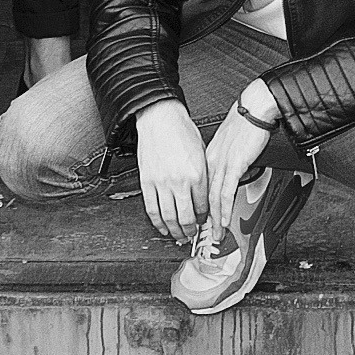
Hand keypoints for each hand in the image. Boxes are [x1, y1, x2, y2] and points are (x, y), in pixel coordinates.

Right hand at [134, 101, 208, 247]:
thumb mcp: (202, 153)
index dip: (204, 218)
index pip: (203, 207)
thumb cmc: (181, 131)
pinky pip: (152, 209)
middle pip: (186, 218)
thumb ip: (205, 177)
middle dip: (191, 230)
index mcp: (197, 174)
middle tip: (192, 235)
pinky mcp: (147, 182)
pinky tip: (162, 227)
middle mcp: (180, 181)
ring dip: (175, 231)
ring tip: (179, 236)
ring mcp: (162, 183)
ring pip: (169, 218)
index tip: (204, 222)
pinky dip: (157, 222)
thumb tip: (206, 195)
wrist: (160, 118)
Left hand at [197, 85, 279, 244]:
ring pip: (213, 197)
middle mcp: (212, 161)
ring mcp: (222, 163)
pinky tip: (224, 219)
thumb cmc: (246, 123)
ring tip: (216, 234)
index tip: (202, 220)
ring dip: (214, 219)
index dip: (200, 206)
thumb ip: (228, 162)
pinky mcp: (234, 164)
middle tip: (205, 234)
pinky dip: (224, 209)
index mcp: (209, 157)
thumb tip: (231, 176)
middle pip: (203, 195)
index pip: (201, 187)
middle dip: (204, 218)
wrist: (255, 109)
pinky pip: (226, 192)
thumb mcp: (231, 146)